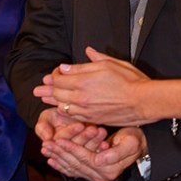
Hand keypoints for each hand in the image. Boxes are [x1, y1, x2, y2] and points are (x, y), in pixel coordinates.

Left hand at [33, 47, 151, 126]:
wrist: (142, 101)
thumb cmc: (130, 80)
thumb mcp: (110, 63)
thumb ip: (89, 62)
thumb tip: (70, 64)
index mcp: (84, 80)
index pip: (59, 78)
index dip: (54, 75)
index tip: (55, 72)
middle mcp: (80, 96)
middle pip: (57, 92)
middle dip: (47, 88)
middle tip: (39, 87)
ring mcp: (85, 109)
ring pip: (61, 105)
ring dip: (52, 100)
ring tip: (43, 98)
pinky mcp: (91, 118)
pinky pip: (71, 116)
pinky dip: (64, 111)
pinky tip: (61, 108)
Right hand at [35, 107, 109, 165]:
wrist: (69, 112)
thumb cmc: (56, 114)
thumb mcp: (46, 118)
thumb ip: (42, 127)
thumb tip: (46, 138)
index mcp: (56, 146)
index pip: (63, 139)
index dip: (71, 132)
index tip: (79, 125)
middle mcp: (68, 151)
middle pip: (76, 146)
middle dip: (85, 137)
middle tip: (93, 129)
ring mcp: (79, 154)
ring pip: (87, 150)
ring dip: (94, 142)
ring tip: (101, 132)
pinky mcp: (90, 154)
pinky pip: (95, 155)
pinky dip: (100, 148)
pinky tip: (106, 144)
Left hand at [41, 126, 147, 180]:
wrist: (139, 144)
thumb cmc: (134, 139)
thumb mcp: (130, 143)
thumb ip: (115, 153)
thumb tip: (100, 159)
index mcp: (109, 169)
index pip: (84, 157)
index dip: (70, 148)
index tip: (58, 139)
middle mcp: (101, 176)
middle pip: (75, 163)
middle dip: (59, 153)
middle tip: (46, 143)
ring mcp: (96, 176)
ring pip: (72, 167)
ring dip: (57, 158)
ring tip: (46, 149)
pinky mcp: (92, 173)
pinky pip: (73, 170)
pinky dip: (61, 165)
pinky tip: (52, 159)